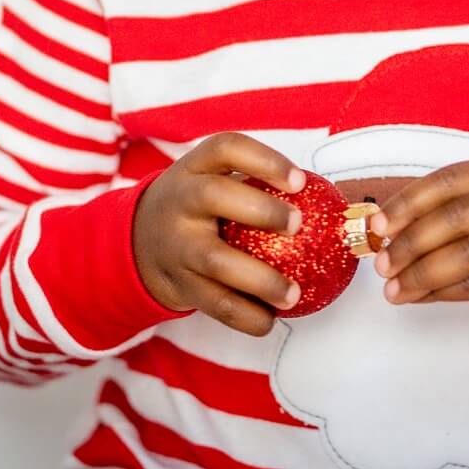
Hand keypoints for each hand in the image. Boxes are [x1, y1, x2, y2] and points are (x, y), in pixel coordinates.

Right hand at [132, 133, 306, 336]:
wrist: (137, 241)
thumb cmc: (198, 206)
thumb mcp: (211, 179)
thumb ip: (256, 185)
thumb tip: (331, 203)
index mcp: (195, 168)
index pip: (226, 148)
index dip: (264, 160)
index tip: (299, 180)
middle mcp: (180, 200)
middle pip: (215, 196)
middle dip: (261, 210)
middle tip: (300, 226)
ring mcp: (176, 244)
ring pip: (215, 261)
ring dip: (259, 280)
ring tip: (293, 293)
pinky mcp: (178, 284)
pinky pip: (213, 304)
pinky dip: (245, 316)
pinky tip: (270, 320)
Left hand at [367, 160, 468, 318]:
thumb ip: (452, 206)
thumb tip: (388, 227)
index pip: (453, 179)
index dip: (410, 201)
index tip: (378, 224)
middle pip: (458, 218)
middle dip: (411, 242)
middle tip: (382, 262)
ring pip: (467, 258)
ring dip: (421, 275)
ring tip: (393, 288)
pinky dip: (442, 293)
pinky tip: (421, 296)